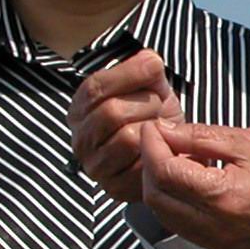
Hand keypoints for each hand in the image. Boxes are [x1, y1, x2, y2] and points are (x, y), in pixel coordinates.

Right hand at [71, 50, 184, 203]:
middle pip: (111, 113)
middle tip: (159, 106)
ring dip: (154, 130)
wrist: (169, 149)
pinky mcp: (115, 187)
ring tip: (160, 127)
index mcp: (80, 108)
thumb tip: (150, 61)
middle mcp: (80, 138)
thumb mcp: (149, 84)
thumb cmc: (153, 114)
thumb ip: (146, 68)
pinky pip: (142, 165)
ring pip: (128, 139)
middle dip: (146, 104)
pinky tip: (161, 148)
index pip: (95, 87)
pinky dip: (159, 153)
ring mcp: (95, 166)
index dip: (128, 73)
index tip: (154, 67)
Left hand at [136, 121, 249, 248]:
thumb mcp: (247, 141)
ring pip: (166, 216)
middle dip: (150, 166)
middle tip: (161, 141)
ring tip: (180, 159)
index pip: (165, 173)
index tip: (153, 127)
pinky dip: (178, 203)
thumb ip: (199, 137)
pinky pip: (184, 227)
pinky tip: (195, 181)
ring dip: (162, 186)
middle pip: (156, 199)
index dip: (151, 146)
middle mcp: (216, 228)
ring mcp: (219, 244)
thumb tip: (162, 131)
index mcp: (223, 197)